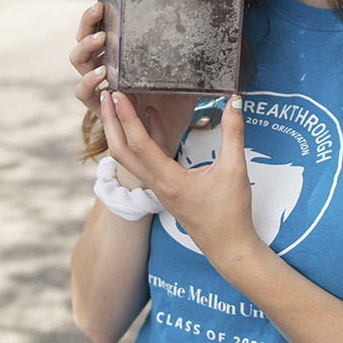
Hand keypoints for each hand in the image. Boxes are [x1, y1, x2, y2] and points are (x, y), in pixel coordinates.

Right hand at [67, 2, 203, 181]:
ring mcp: (100, 87)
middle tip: (98, 11)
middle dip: (87, 24)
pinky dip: (89, 83)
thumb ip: (191, 64)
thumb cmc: (174, 107)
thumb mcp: (185, 79)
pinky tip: (104, 77)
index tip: (105, 1)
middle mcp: (106, 69)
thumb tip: (212, 42)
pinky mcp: (99, 108)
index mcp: (122, 57)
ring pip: (78, 63)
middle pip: (83, 40)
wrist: (167, 141)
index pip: (102, 29)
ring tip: (101, 41)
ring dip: (86, 49)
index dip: (98, 15)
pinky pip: (85, 94)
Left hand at [99, 91, 261, 262]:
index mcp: (169, 181)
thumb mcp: (235, 169)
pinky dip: (144, 138)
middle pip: (122, 152)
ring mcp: (158, 188)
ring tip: (119, 102)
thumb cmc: (231, 213)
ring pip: (130, 157)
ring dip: (122, 130)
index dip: (127, 118)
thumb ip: (234, 134)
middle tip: (106, 94)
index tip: (116, 95)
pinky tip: (151, 117)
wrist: (229, 248)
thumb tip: (235, 100)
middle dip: (111, 122)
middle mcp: (157, 185)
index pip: (139, 145)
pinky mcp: (165, 188)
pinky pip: (146, 160)